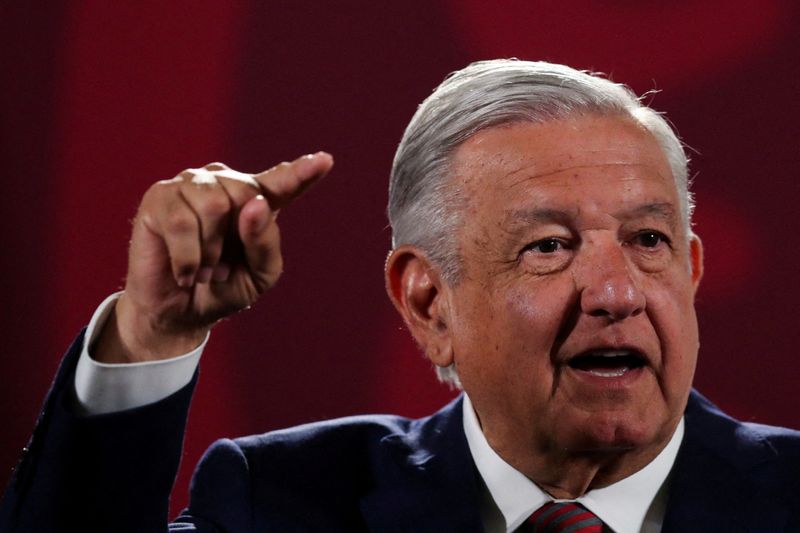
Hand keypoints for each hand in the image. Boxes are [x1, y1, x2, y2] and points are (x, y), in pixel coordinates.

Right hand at [93, 153, 333, 362]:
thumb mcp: (259, 274)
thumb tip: (254, 204)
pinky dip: (187, 258)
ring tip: (203, 267)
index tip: (325, 161)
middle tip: (221, 266)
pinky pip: (181, 222)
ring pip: (214, 206)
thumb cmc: (223, 288)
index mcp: (256, 201)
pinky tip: (184, 272)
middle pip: (246, 194)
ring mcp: (190, 185)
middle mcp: (224, 184)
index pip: (283, 182)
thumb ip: (265, 241)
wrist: (178, 314)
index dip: (303, 172)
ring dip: (210, 251)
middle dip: (235, 240)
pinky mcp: (159, 196)